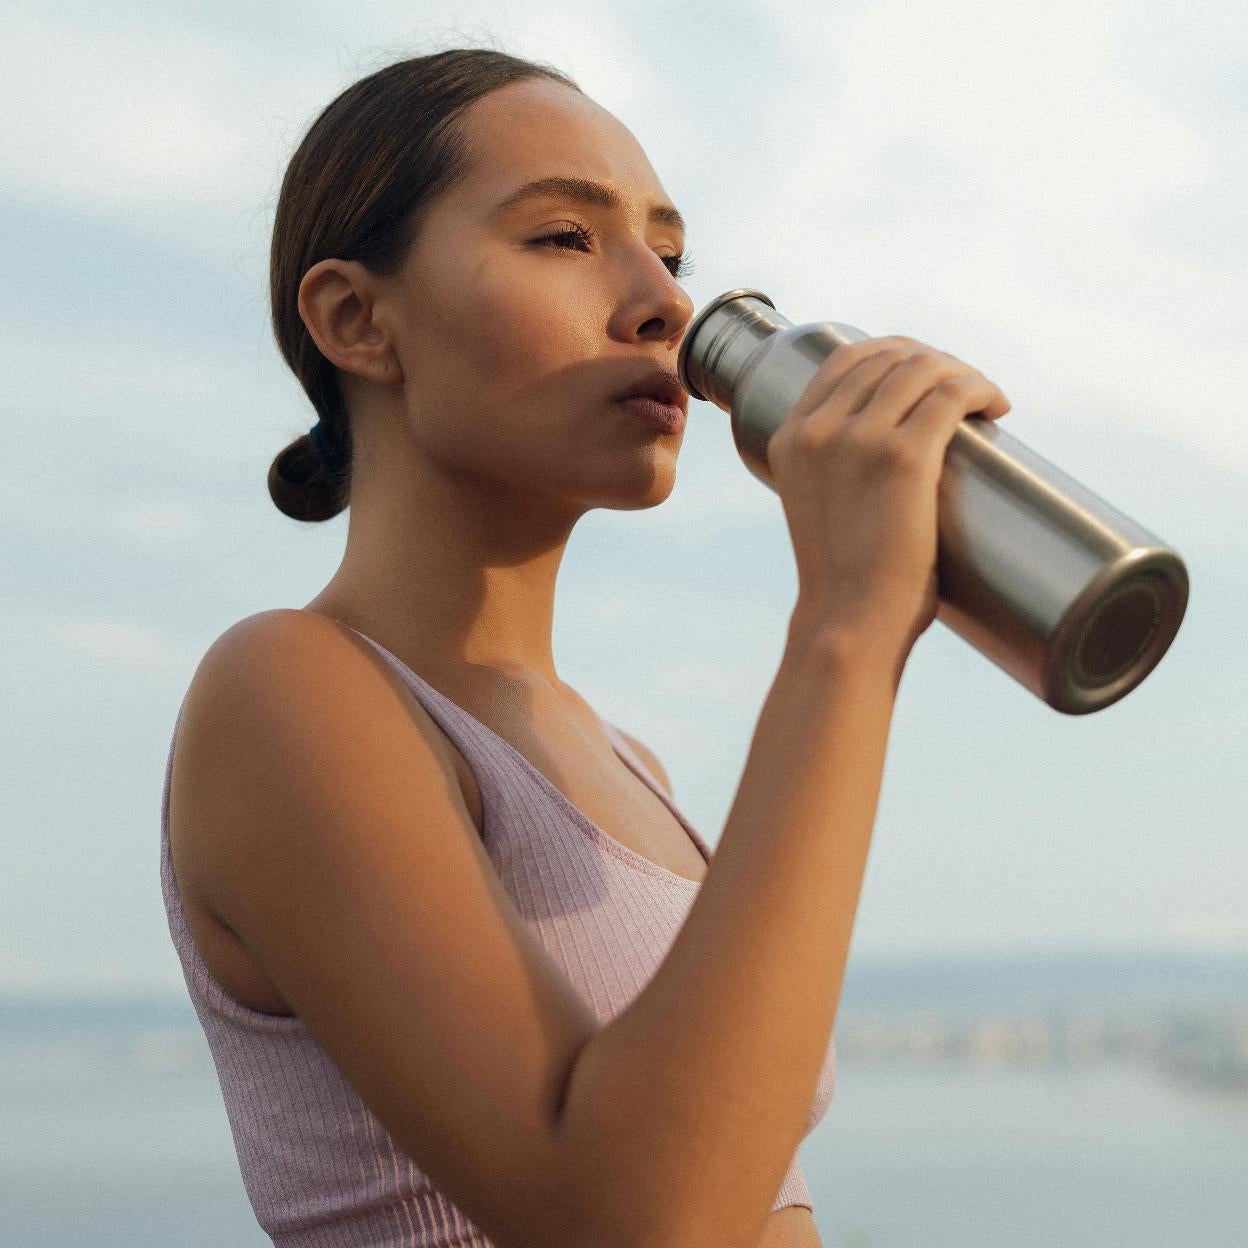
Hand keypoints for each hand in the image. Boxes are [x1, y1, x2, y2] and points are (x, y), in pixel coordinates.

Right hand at [767, 336, 1010, 663]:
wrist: (850, 620)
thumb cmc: (846, 581)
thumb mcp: (820, 508)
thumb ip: (837, 474)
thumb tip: (890, 457)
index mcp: (791, 438)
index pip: (844, 359)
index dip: (894, 352)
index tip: (927, 373)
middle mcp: (819, 430)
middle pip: (887, 358)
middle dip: (935, 362)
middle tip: (965, 391)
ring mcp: (859, 440)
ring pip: (923, 370)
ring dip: (963, 372)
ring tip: (985, 398)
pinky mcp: (903, 457)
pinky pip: (951, 396)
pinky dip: (980, 388)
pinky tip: (995, 403)